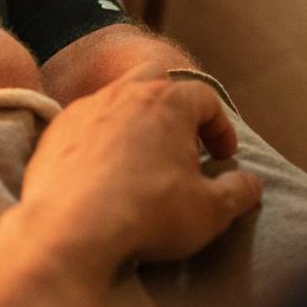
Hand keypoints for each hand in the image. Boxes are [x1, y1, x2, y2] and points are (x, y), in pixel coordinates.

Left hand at [19, 65, 262, 284]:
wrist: (70, 227)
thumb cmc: (147, 213)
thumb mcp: (210, 211)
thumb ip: (238, 191)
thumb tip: (251, 182)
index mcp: (167, 103)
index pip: (205, 98)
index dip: (220, 127)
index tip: (223, 158)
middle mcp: (123, 93)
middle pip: (155, 79)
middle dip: (173, 105)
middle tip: (181, 143)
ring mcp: (84, 108)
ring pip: (115, 98)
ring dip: (134, 121)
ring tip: (142, 159)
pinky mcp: (55, 130)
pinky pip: (84, 123)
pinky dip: (99, 138)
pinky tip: (102, 170)